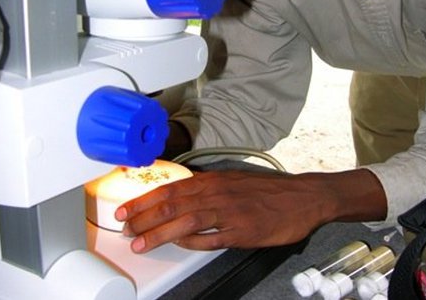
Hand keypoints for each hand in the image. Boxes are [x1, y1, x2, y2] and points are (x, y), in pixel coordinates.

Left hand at [114, 168, 385, 252]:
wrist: (302, 196)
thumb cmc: (266, 190)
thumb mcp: (233, 181)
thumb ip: (207, 189)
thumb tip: (181, 200)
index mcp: (214, 180)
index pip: (171, 188)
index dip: (145, 199)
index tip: (126, 208)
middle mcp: (218, 192)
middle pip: (173, 203)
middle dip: (144, 216)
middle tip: (123, 227)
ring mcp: (230, 212)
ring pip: (186, 220)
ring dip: (159, 231)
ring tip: (139, 242)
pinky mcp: (243, 231)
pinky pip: (212, 238)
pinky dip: (193, 242)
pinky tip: (179, 246)